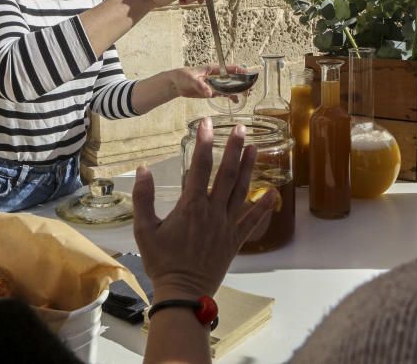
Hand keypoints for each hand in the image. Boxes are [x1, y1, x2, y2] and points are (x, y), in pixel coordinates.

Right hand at [132, 118, 274, 300]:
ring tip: (256, 147)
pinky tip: (273, 192)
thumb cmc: (161, 261)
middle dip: (235, 148)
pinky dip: (264, 206)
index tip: (207, 124)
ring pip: (242, 190)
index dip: (204, 143)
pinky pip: (252, 220)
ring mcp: (227, 225)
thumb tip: (144, 169)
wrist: (182, 292)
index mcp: (191, 206)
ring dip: (249, 168)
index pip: (199, 167)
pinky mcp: (235, 239)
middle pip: (227, 173)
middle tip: (242, 128)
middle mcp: (213, 211)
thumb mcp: (143, 229)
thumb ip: (143, 198)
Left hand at [168, 65, 249, 99]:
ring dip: (237, 90)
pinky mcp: (211, 92)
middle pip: (232, 78)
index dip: (239, 70)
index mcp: (213, 69)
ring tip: (246, 95)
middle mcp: (216, 77)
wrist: (175, 84)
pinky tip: (235, 101)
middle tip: (249, 87)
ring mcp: (214, 85)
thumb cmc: (183, 76)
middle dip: (241, 82)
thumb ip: (201, 85)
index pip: (228, 68)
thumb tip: (210, 93)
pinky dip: (230, 96)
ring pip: (229, 87)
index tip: (247, 73)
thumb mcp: (191, 79)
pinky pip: (223, 94)